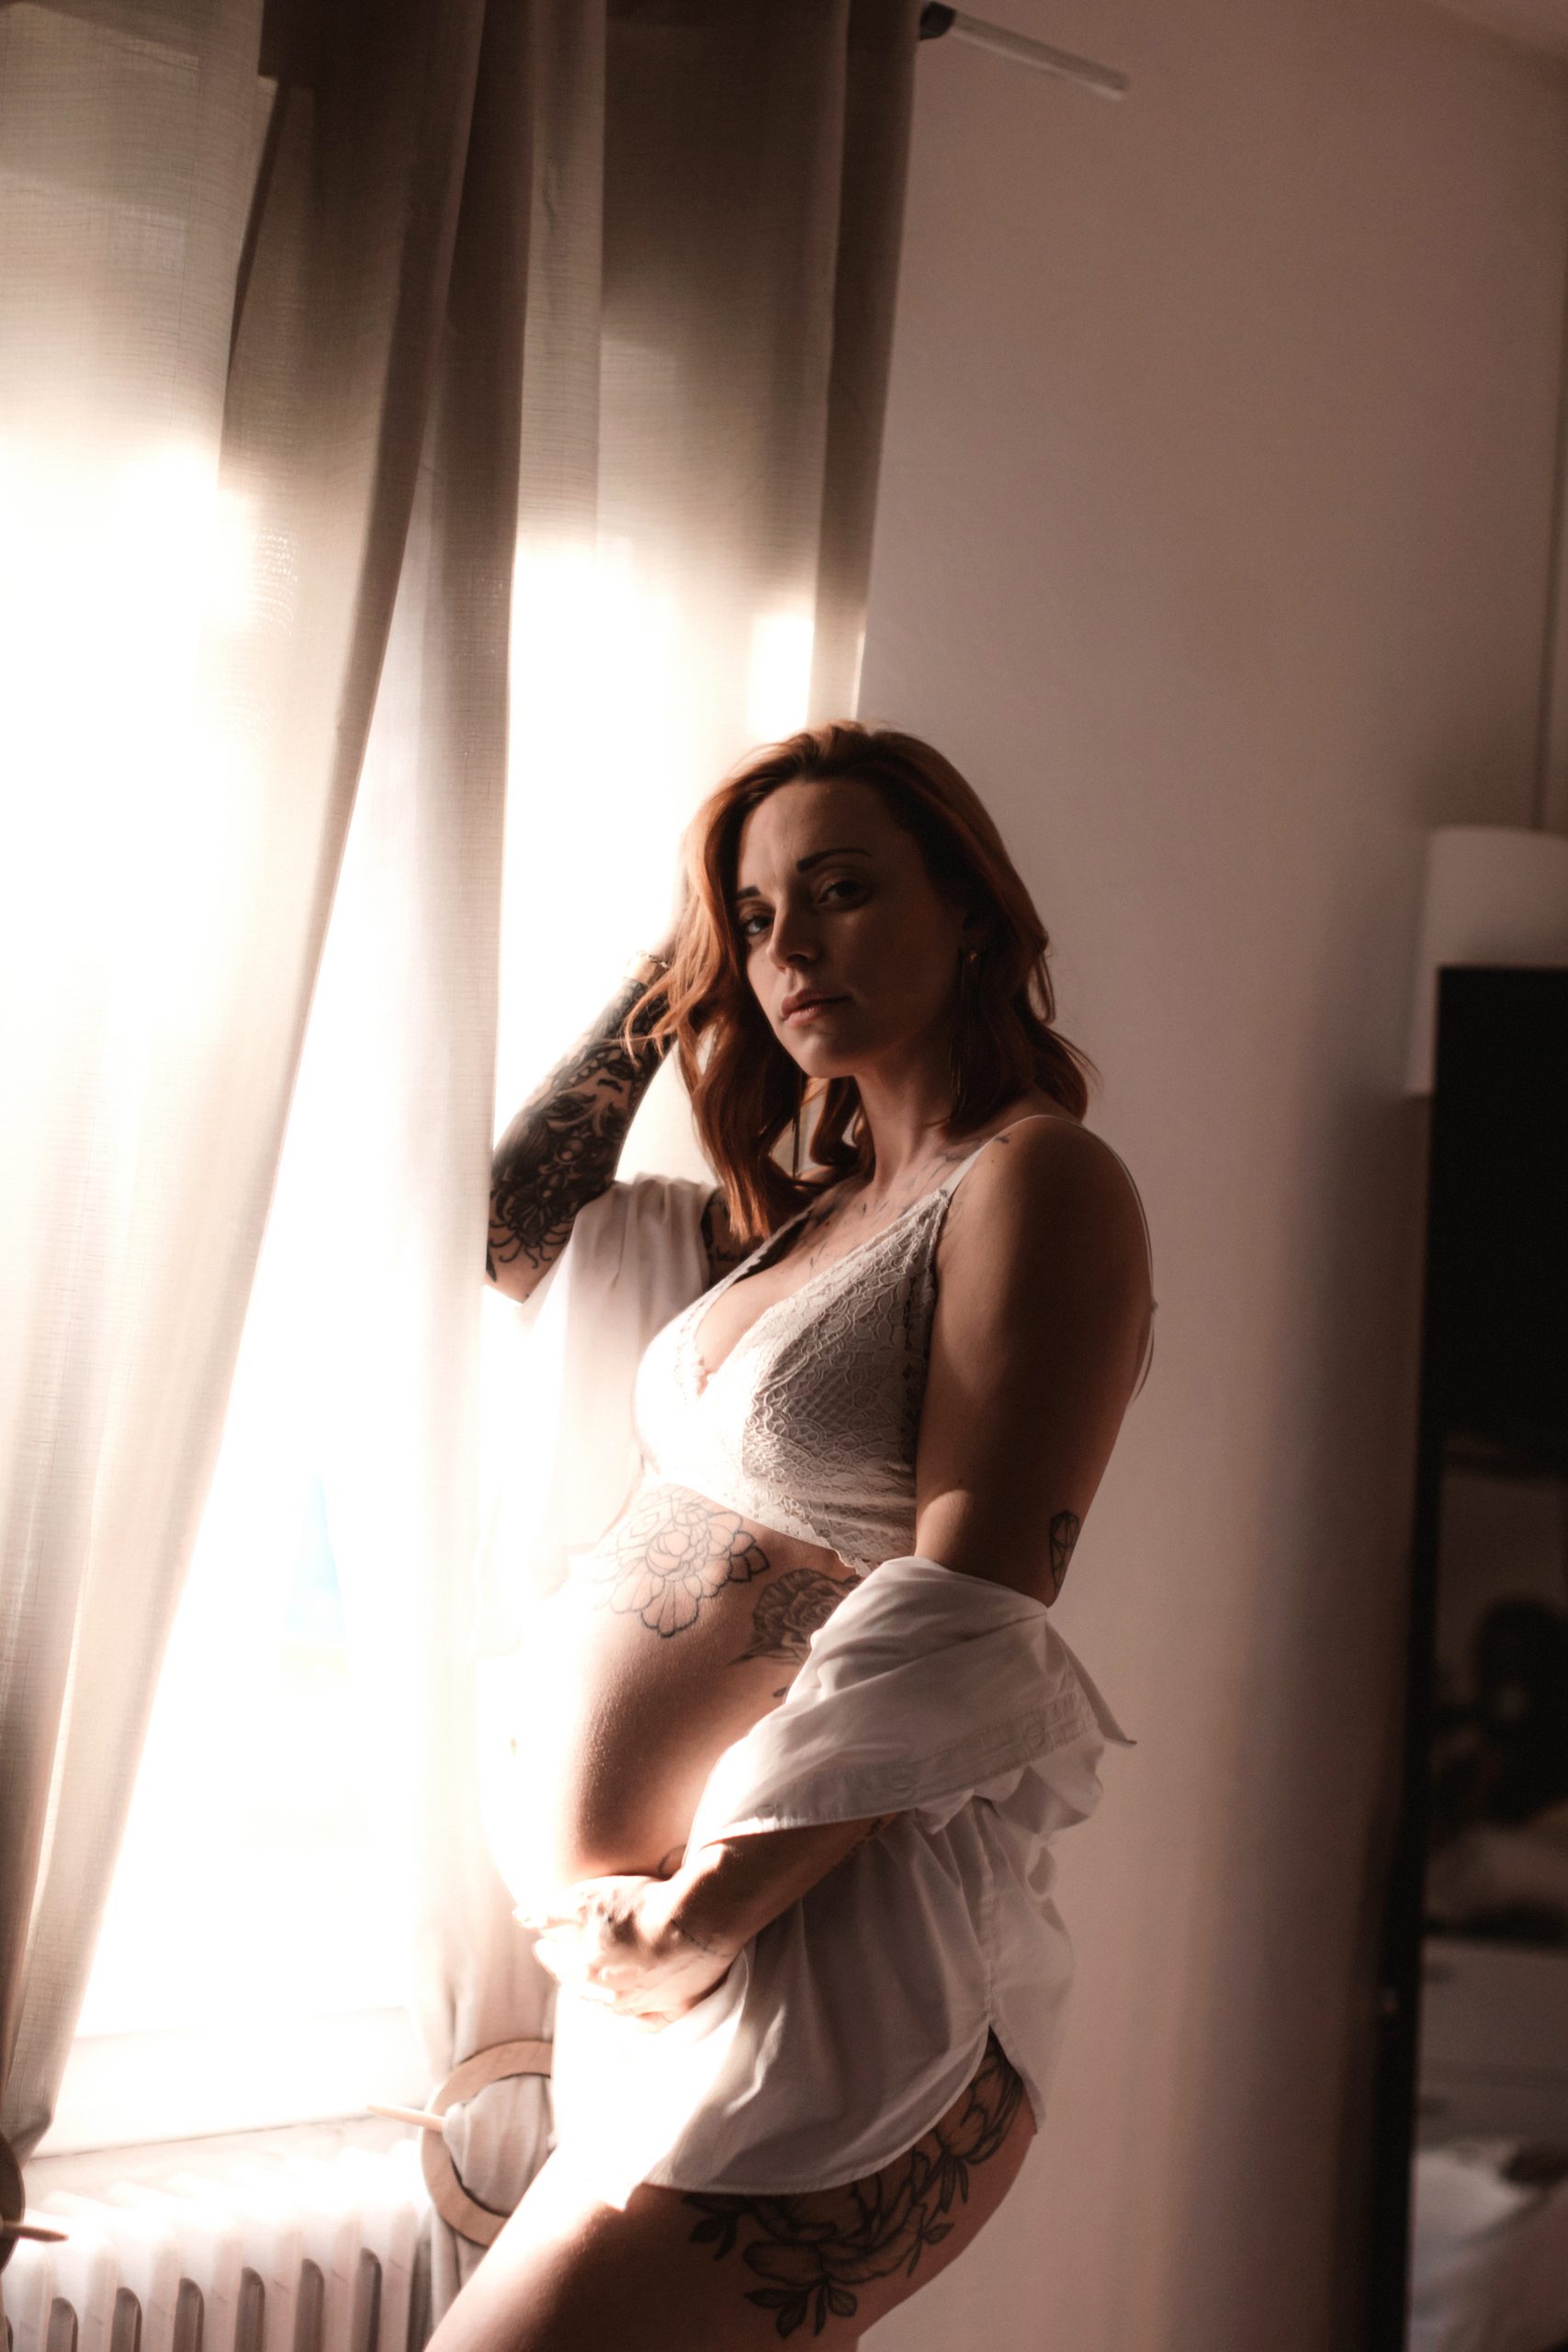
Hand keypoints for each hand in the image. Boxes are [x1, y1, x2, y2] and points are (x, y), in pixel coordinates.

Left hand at [519, 1872, 740, 2026]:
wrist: (699, 1921)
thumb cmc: (644, 1905)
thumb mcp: (589, 1898)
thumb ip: (551, 1910)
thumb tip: (520, 1916)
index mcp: (587, 1970)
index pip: (557, 1961)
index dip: (547, 1949)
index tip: (542, 1943)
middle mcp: (611, 1996)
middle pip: (579, 1985)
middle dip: (565, 1971)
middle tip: (560, 1960)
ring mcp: (643, 2005)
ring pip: (607, 2006)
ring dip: (592, 1995)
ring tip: (588, 1983)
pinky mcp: (673, 2009)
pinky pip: (644, 2022)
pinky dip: (631, 2017)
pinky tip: (626, 2012)